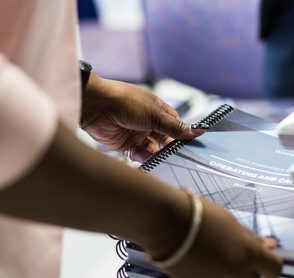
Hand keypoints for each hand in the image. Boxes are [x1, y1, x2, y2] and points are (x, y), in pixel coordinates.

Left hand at [80, 74, 203, 161]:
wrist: (94, 106)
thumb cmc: (125, 102)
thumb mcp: (154, 114)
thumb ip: (175, 127)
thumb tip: (199, 131)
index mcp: (156, 109)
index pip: (174, 124)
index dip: (182, 134)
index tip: (192, 145)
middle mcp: (147, 121)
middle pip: (164, 139)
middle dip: (171, 147)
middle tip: (180, 158)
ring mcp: (136, 133)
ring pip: (153, 148)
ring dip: (158, 154)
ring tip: (164, 160)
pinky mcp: (124, 144)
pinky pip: (139, 154)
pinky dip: (144, 158)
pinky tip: (149, 160)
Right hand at [156, 197, 283, 277]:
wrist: (165, 222)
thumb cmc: (201, 215)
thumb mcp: (232, 222)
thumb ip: (250, 239)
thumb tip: (268, 247)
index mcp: (247, 255)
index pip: (274, 270)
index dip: (271, 262)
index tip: (263, 253)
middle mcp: (233, 274)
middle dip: (248, 269)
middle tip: (238, 252)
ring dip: (228, 270)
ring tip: (212, 247)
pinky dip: (209, 272)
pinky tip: (198, 254)